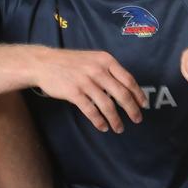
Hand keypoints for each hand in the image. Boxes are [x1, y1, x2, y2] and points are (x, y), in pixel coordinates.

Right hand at [32, 47, 146, 132]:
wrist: (44, 63)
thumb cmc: (71, 62)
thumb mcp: (93, 59)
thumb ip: (109, 70)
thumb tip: (126, 88)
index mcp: (106, 60)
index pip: (128, 79)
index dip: (138, 94)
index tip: (143, 105)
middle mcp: (98, 70)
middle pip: (122, 94)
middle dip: (132, 109)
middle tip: (137, 120)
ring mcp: (86, 81)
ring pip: (107, 105)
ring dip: (115, 119)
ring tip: (119, 128)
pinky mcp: (74, 92)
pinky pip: (91, 110)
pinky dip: (99, 121)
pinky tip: (103, 127)